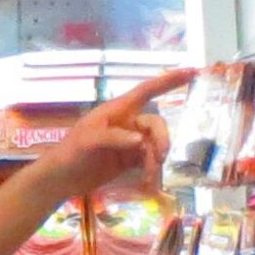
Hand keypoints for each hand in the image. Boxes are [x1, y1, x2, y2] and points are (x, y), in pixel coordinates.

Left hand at [38, 69, 191, 201]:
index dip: (169, 80)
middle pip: (156, 124)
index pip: (147, 90)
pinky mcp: (129, 161)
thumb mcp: (89, 141)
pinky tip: (148, 183)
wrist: (61, 179)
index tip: (193, 72)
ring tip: (150, 176)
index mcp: (118, 110)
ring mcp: (129, 142)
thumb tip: (139, 141)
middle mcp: (127, 123)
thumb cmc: (70, 153)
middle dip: (162, 139)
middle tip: (161, 158)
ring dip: (156, 159)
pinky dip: (151, 171)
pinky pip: (148, 161)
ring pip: (154, 145)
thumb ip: (114, 138)